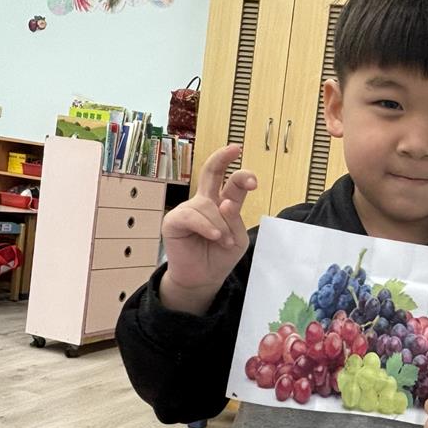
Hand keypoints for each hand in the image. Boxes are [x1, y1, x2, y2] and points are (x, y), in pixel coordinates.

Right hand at [159, 144, 256, 313]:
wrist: (202, 278)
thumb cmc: (220, 256)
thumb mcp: (238, 239)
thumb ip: (235, 220)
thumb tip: (225, 203)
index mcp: (223, 203)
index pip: (232, 183)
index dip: (242, 176)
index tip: (253, 179)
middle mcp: (205, 202)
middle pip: (210, 171)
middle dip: (222, 158)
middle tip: (234, 149)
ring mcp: (189, 209)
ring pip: (210, 206)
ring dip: (221, 227)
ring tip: (222, 242)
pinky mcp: (174, 221)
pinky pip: (192, 217)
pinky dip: (207, 227)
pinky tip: (214, 237)